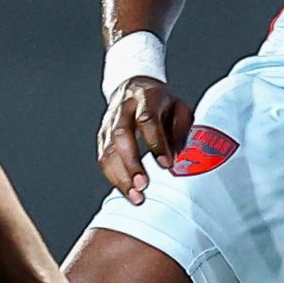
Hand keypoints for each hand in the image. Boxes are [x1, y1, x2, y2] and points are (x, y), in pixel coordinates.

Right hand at [98, 77, 195, 204]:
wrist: (134, 86)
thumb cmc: (160, 102)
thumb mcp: (179, 107)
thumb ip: (181, 130)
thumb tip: (177, 156)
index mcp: (146, 98)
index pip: (147, 120)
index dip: (156, 143)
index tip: (166, 164)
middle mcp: (124, 109)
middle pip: (121, 135)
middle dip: (131, 163)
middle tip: (143, 185)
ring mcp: (109, 122)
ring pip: (108, 149)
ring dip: (120, 176)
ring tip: (135, 196)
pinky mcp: (102, 135)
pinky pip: (102, 158)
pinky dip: (113, 177)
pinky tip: (125, 190)